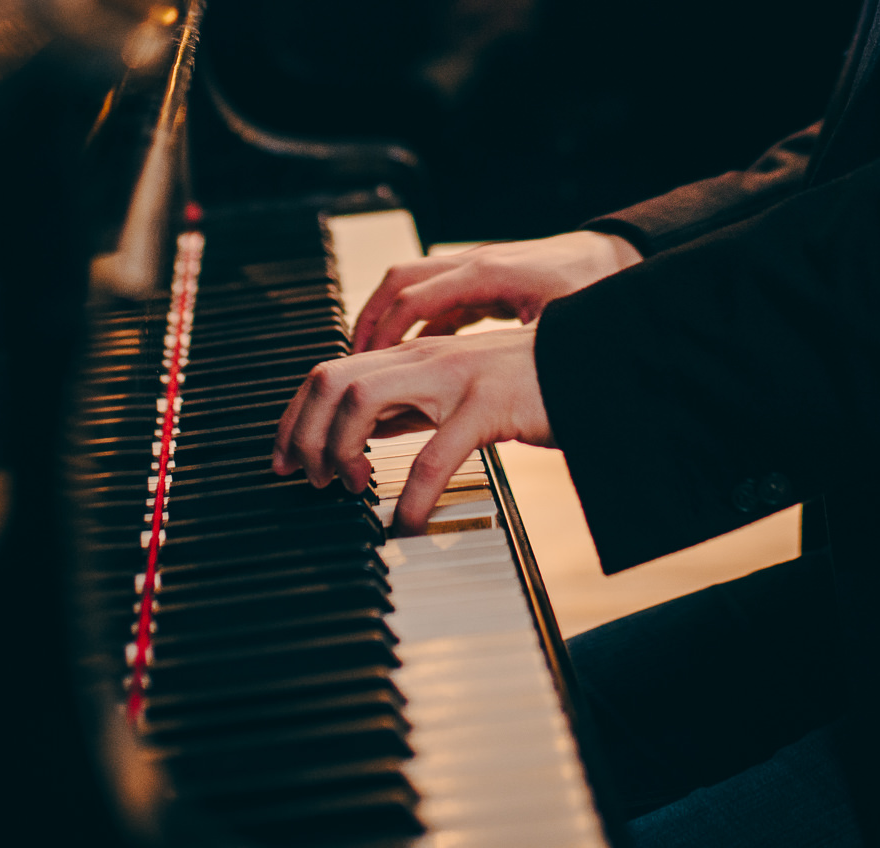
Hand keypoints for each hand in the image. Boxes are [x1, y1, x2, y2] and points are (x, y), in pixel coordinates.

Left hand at [270, 324, 553, 530]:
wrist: (595, 367)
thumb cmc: (527, 386)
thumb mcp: (455, 391)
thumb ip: (409, 405)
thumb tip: (360, 435)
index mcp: (414, 357)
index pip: (330, 372)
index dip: (295, 417)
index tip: (284, 459)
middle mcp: (425, 359)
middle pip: (332, 379)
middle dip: (304, 433)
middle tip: (311, 481)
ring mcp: (455, 379)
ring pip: (362, 399)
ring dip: (341, 450)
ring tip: (351, 490)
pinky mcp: (489, 406)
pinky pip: (434, 455)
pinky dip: (412, 496)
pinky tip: (408, 524)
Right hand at [350, 230, 643, 351]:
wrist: (612, 256)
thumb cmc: (590, 286)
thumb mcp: (560, 322)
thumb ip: (528, 347)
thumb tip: (508, 383)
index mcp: (487, 274)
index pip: (416, 297)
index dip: (386, 330)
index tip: (366, 364)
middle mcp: (473, 263)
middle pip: (399, 281)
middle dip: (369, 318)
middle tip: (350, 360)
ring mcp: (474, 268)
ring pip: (410, 284)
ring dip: (384, 317)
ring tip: (366, 359)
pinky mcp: (480, 281)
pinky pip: (433, 297)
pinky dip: (412, 322)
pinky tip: (407, 356)